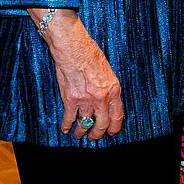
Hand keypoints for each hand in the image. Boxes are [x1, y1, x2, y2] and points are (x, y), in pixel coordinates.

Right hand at [32, 9, 123, 138]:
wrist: (73, 46)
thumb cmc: (89, 53)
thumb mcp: (107, 69)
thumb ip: (108, 86)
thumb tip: (107, 99)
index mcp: (113, 88)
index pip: (117, 115)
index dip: (114, 127)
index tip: (111, 132)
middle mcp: (101, 97)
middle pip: (102, 124)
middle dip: (97, 134)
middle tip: (93, 137)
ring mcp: (86, 100)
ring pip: (85, 124)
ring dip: (81, 132)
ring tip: (79, 134)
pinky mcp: (71, 99)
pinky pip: (69, 119)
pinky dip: (66, 126)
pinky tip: (65, 128)